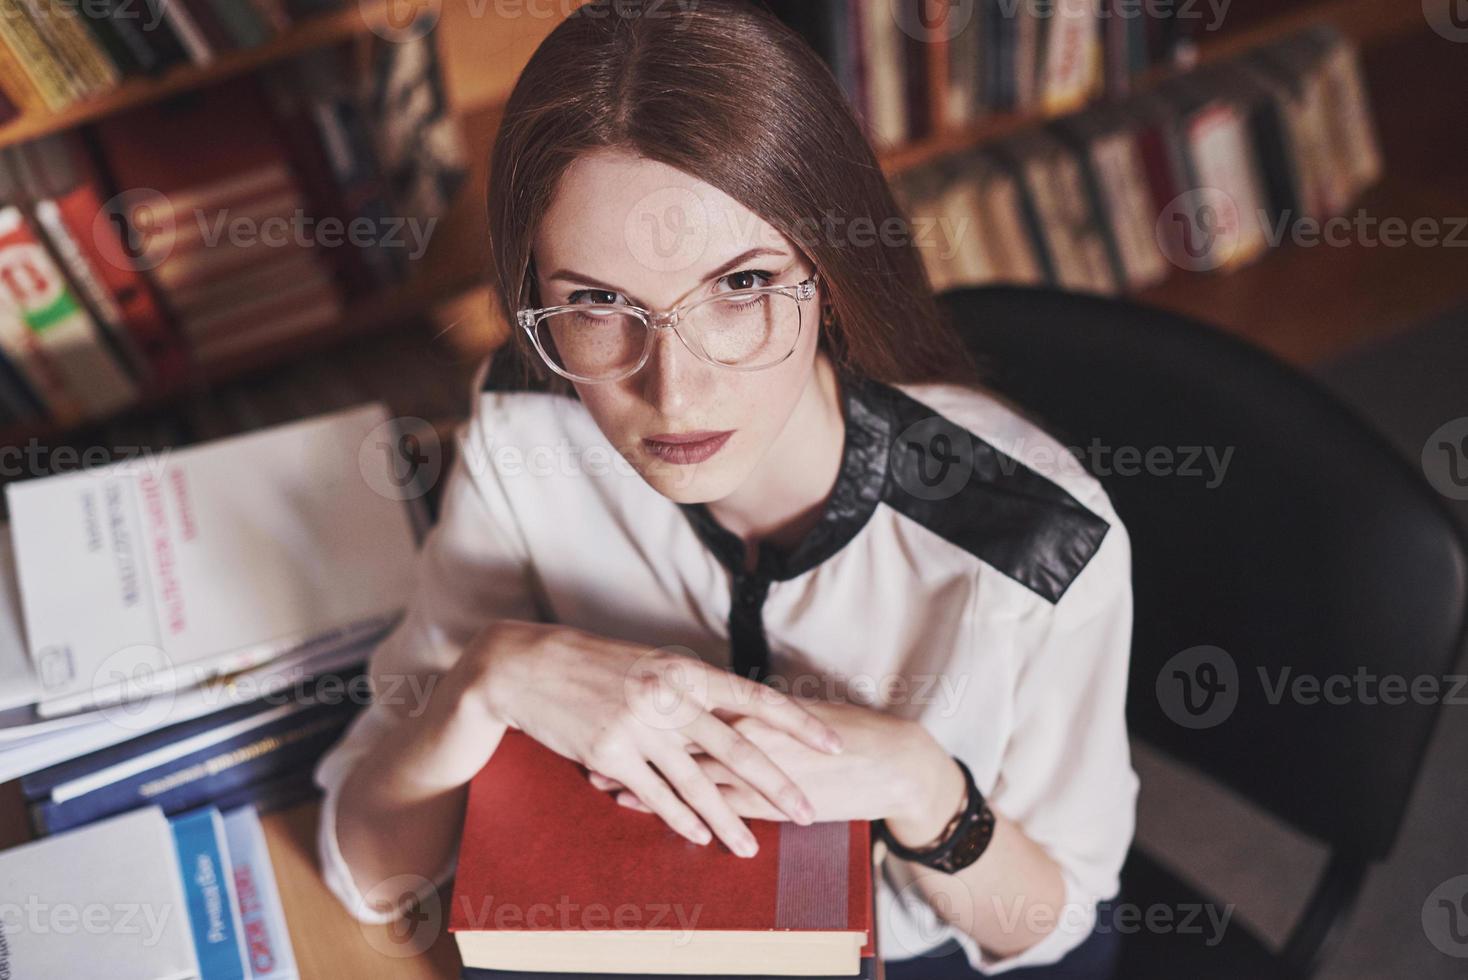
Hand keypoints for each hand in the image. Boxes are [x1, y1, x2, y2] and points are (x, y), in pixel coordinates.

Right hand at [463, 621, 844, 856]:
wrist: (529, 666)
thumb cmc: (595, 663)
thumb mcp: (651, 663)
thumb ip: (691, 688)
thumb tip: (733, 710)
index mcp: (686, 670)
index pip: (755, 698)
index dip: (797, 723)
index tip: (832, 744)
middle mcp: (669, 698)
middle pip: (737, 749)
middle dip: (777, 784)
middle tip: (809, 811)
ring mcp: (639, 727)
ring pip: (697, 783)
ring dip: (729, 820)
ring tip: (752, 848)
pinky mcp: (610, 753)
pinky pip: (655, 794)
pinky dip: (680, 818)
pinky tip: (701, 836)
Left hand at [588, 697, 961, 830]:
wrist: (891, 761)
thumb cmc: (847, 731)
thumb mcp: (791, 710)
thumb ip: (752, 706)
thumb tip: (721, 696)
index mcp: (749, 702)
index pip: (689, 700)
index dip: (646, 703)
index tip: (609, 701)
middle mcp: (744, 730)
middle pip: (673, 731)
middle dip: (631, 738)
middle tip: (589, 737)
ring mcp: (752, 769)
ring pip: (681, 770)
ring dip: (638, 775)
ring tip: (598, 778)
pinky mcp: (761, 801)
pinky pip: (705, 803)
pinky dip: (667, 806)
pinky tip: (638, 806)